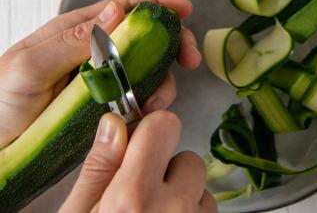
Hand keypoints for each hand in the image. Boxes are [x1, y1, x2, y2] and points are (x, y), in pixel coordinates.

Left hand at [0, 0, 200, 147]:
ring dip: (163, 84)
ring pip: (149, 72)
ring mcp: (104, 78)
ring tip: (153, 103)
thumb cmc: (1, 99)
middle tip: (189, 60)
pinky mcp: (107, 105)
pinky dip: (150, 105)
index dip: (159, 3)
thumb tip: (117, 11)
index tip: (185, 9)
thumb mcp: (30, 66)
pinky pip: (139, 99)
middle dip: (174, 44)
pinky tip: (143, 116)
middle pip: (148, 37)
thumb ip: (73, 39)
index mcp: (79, 30)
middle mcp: (97, 51)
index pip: (126, 7)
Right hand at [60, 110, 215, 212]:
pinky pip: (206, 207)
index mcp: (133, 197)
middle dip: (167, 170)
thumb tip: (114, 123)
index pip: (164, 125)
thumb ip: (98, 168)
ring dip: (181, 195)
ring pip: (199, 185)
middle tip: (142, 196)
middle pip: (187, 157)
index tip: (140, 147)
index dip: (151, 131)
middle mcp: (173, 207)